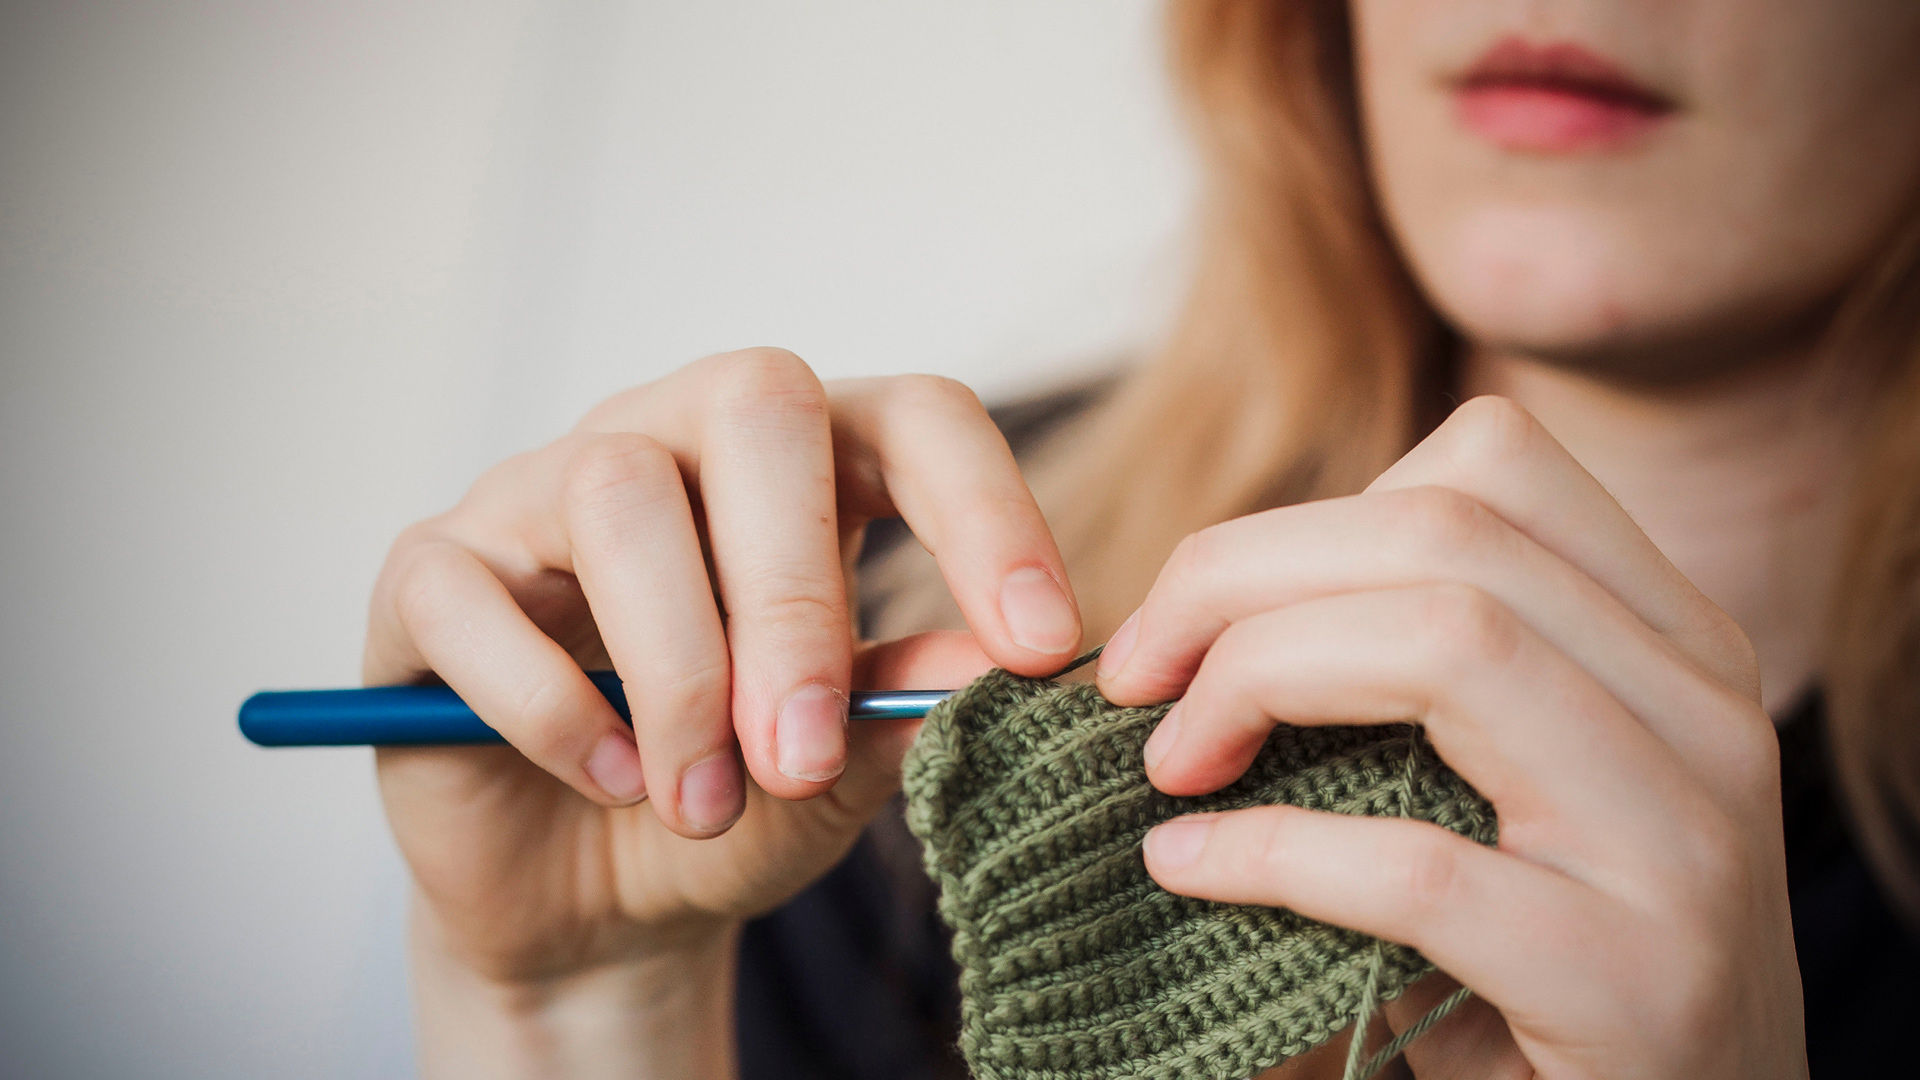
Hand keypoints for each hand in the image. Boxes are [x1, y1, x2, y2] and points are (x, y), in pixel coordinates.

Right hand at [364, 349, 1081, 1073]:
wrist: (590, 908)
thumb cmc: (735, 810)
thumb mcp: (838, 777)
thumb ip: (899, 705)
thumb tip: (987, 664)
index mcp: (807, 470)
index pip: (914, 415)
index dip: (986, 509)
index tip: (1041, 645)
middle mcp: (675, 442)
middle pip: (755, 403)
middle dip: (794, 591)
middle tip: (803, 749)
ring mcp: (541, 493)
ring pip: (617, 493)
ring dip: (675, 669)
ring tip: (703, 799)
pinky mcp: (433, 572)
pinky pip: (473, 593)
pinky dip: (549, 703)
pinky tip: (607, 778)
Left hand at [1103, 397, 1802, 1079]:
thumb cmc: (1538, 970)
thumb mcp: (1494, 795)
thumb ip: (1397, 687)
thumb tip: (1173, 629)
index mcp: (1667, 642)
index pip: (1486, 465)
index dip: (1295, 521)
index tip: (1186, 618)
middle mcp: (1699, 711)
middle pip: (1440, 534)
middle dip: (1235, 582)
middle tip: (1132, 681)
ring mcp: (1684, 841)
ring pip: (1451, 645)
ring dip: (1257, 681)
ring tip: (1169, 765)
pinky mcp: (1638, 980)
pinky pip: (1418, 868)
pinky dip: (1269, 852)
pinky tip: (1187, 870)